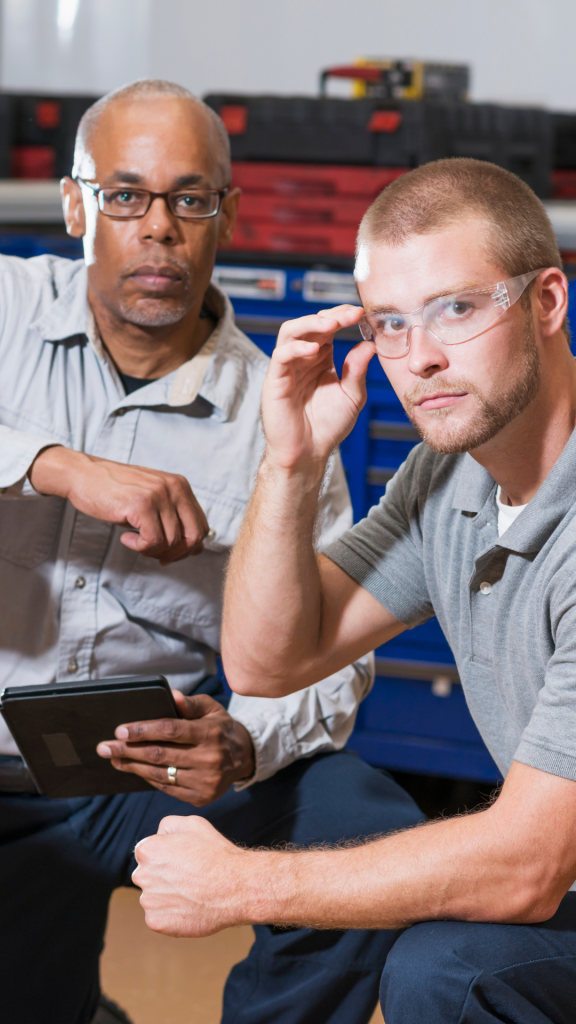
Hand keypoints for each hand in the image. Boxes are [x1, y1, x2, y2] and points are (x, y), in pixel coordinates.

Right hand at [29, 446, 208, 563]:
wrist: (82, 475)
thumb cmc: (115, 492)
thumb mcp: (152, 501)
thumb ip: (174, 519)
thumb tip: (197, 549)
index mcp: (181, 485)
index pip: (202, 526)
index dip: (189, 548)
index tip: (168, 554)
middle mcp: (175, 487)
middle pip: (195, 536)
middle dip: (177, 554)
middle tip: (156, 556)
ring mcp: (159, 495)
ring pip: (172, 542)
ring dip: (153, 551)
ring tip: (136, 543)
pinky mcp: (142, 504)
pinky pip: (153, 541)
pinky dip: (140, 547)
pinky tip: (126, 538)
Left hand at [96, 691, 254, 804]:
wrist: (242, 757)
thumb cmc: (219, 728)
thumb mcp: (211, 708)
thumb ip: (191, 703)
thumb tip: (172, 696)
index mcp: (211, 733)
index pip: (171, 731)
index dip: (143, 730)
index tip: (120, 731)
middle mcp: (209, 759)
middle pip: (160, 755)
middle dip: (128, 750)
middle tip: (105, 747)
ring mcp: (205, 781)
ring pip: (159, 774)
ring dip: (132, 766)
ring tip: (114, 758)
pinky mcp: (200, 797)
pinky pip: (166, 788)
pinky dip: (147, 778)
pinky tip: (134, 769)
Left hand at [133, 816, 252, 936]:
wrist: (236, 887)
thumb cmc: (216, 853)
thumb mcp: (193, 823)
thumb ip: (168, 825)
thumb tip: (158, 836)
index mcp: (147, 850)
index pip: (148, 853)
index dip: (168, 856)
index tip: (185, 860)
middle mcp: (141, 875)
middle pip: (148, 876)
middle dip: (164, 876)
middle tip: (190, 877)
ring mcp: (148, 901)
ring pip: (153, 898)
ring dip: (168, 897)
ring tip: (193, 893)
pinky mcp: (156, 922)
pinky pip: (159, 917)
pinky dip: (172, 916)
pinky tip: (191, 907)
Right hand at [262, 304, 374, 471]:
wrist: (310, 453)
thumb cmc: (328, 427)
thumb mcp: (352, 395)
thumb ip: (357, 370)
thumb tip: (370, 345)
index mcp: (320, 359)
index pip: (327, 328)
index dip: (343, 317)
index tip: (362, 314)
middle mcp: (302, 359)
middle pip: (310, 324)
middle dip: (331, 316)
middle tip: (351, 315)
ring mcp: (287, 368)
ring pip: (290, 332)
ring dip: (311, 323)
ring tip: (332, 324)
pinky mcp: (274, 381)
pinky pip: (280, 356)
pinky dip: (296, 348)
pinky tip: (314, 351)